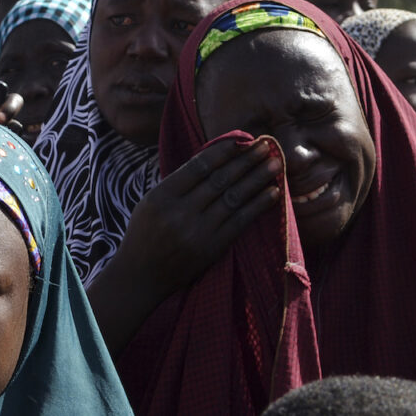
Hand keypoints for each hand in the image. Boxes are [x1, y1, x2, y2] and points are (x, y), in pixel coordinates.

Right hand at [87, 136, 281, 352]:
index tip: (241, 140)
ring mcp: (197, 232)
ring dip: (258, 179)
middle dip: (246, 161)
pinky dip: (258, 205)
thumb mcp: (150, 203)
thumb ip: (178, 184)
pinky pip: (240, 222)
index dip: (223, 152)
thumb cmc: (145, 233)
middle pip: (220, 180)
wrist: (140, 275)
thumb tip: (214, 159)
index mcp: (161, 196)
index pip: (198, 167)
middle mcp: (179, 213)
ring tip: (275, 164)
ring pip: (234, 198)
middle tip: (266, 145)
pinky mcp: (211, 249)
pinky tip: (273, 193)